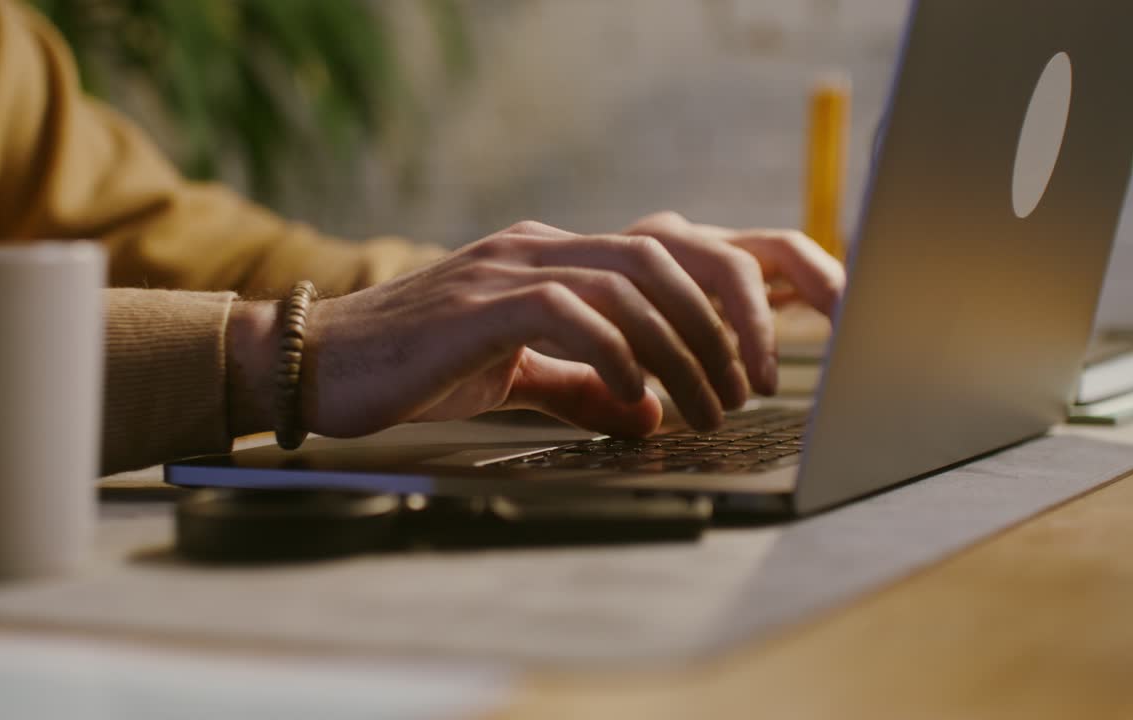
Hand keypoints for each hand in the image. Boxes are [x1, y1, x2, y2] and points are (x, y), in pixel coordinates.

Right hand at [226, 216, 843, 439]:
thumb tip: (649, 410)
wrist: (313, 365)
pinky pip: (573, 313)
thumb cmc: (418, 370)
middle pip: (679, 246)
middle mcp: (551, 243)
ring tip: (712, 409)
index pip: (687, 242)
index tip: (819, 316)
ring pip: (636, 279)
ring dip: (689, 348)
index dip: (765, 269)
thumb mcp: (520, 377)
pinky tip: (636, 405)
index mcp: (568, 255)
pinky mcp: (480, 302)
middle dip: (738, 311)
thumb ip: (587, 384)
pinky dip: (619, 358)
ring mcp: (514, 264)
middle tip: (757, 382)